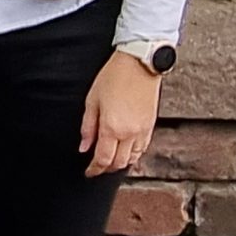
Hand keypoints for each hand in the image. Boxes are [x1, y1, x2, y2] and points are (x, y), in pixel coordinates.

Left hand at [79, 51, 161, 177]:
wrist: (139, 63)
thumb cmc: (114, 76)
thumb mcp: (92, 100)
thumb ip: (88, 127)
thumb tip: (84, 147)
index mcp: (112, 128)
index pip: (103, 159)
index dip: (94, 169)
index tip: (88, 172)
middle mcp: (130, 133)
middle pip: (118, 163)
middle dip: (106, 168)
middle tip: (96, 167)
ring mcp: (142, 130)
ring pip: (132, 159)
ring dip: (120, 163)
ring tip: (109, 160)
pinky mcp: (151, 125)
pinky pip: (142, 148)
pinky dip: (133, 154)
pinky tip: (125, 151)